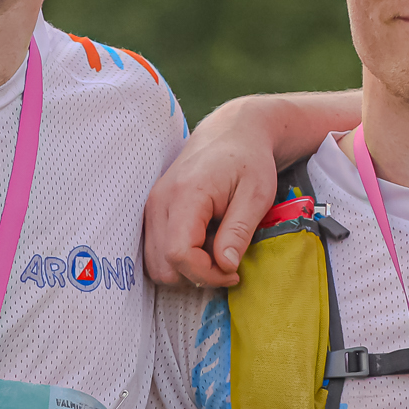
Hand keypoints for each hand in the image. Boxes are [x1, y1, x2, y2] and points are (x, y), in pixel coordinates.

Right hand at [143, 98, 283, 287]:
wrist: (232, 133)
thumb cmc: (249, 161)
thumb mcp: (257, 195)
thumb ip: (238, 232)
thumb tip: (225, 267)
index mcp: (186, 195)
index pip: (179, 254)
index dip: (206, 274)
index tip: (233, 271)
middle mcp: (159, 202)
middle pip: (163, 266)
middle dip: (197, 274)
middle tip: (227, 260)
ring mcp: (152, 207)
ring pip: (156, 264)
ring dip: (187, 269)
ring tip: (216, 248)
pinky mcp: (153, 212)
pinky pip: (156, 252)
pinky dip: (179, 258)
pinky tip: (204, 243)